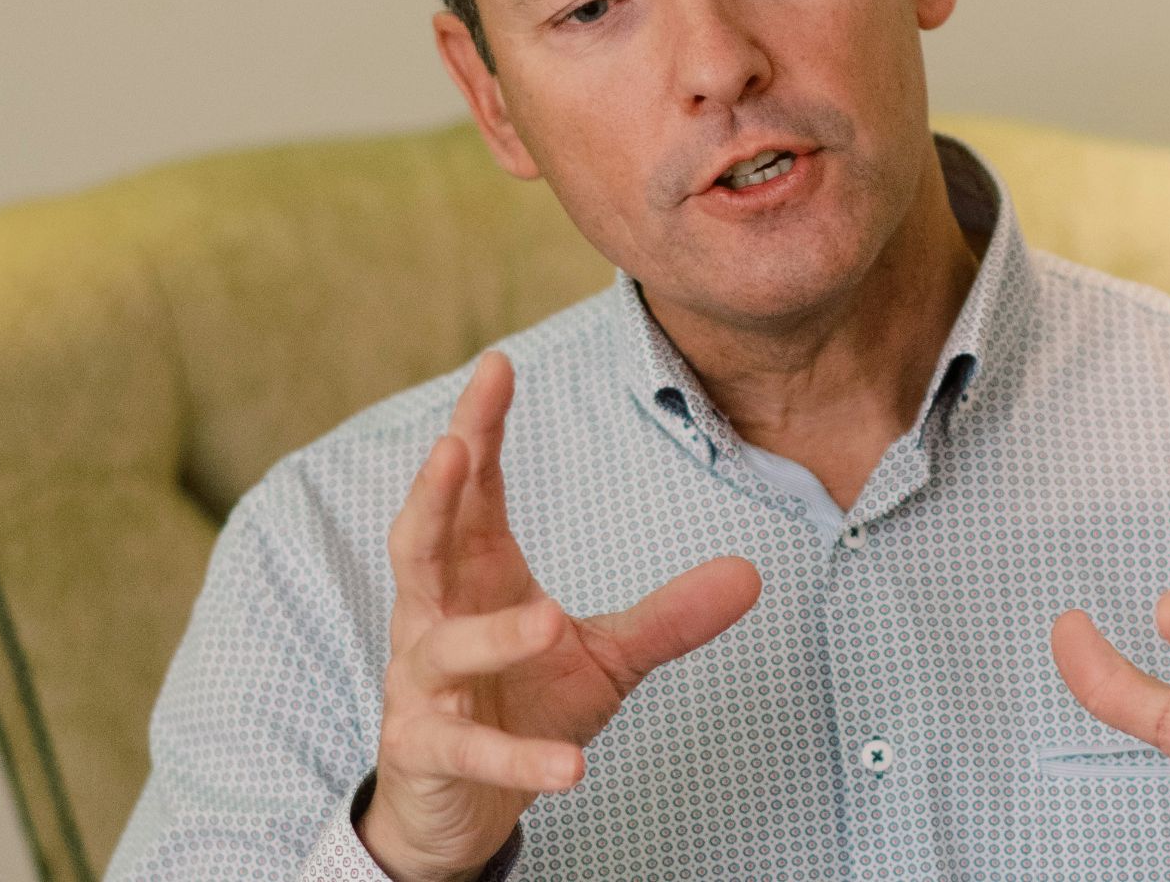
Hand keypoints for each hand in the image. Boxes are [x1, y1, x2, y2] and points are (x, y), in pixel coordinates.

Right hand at [359, 350, 762, 881]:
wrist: (461, 804)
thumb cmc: (522, 702)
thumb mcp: (604, 654)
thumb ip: (668, 615)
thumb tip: (751, 572)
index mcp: (474, 576)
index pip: (470, 492)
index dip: (477, 429)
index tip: (497, 365)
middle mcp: (434, 617)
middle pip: (418, 544)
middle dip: (432, 493)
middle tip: (454, 445)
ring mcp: (422, 686)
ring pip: (444, 647)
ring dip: (493, 635)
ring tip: (547, 621)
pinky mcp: (427, 752)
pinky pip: (472, 751)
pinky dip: (518, 758)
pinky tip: (571, 766)